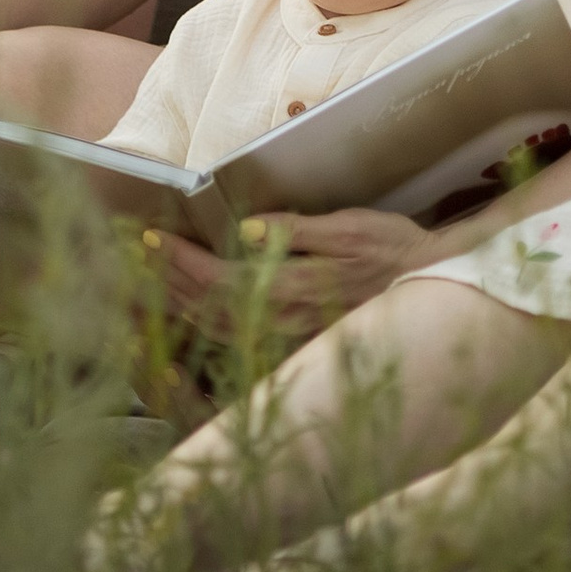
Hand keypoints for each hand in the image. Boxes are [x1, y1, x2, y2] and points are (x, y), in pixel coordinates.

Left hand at [143, 207, 427, 342]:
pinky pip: (235, 341)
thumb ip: (298, 233)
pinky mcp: (294, 343)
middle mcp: (285, 322)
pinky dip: (202, 325)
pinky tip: (187, 312)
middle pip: (209, 310)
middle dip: (168, 283)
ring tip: (151, 279)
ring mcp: (289, 339)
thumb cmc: (393, 251)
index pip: (220, 280)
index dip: (182, 263)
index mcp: (295, 290)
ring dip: (179, 304)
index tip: (151, 240)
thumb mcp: (351, 228)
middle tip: (135, 257)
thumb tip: (247, 232)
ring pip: (218, 330)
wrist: (435, 291)